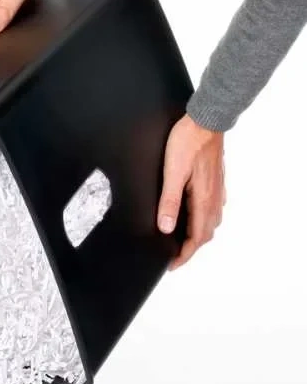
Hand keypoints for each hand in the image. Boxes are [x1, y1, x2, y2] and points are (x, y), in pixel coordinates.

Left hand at [157, 114, 224, 269]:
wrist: (205, 119)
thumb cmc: (187, 142)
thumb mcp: (172, 173)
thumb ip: (169, 201)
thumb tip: (166, 228)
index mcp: (203, 200)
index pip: (196, 238)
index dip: (184, 255)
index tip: (171, 265)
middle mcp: (213, 198)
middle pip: (206, 234)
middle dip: (190, 248)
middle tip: (174, 254)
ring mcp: (217, 189)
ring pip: (210, 222)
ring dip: (198, 234)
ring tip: (181, 238)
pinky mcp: (216, 180)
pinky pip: (212, 208)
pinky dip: (203, 219)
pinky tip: (193, 214)